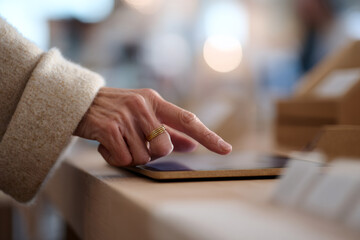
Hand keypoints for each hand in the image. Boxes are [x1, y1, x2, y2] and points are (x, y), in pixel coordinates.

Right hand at [74, 87, 231, 165]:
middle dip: (154, 153)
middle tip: (137, 143)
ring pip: (143, 157)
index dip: (208, 136)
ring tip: (120, 140)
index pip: (188, 119)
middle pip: (165, 148)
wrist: (79, 102)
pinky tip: (108, 144)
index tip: (226, 149)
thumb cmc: (117, 110)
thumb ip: (169, 129)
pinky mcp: (108, 128)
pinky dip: (116, 158)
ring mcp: (125, 116)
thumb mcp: (143, 113)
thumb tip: (192, 145)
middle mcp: (142, 105)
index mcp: (155, 100)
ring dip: (132, 156)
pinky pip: (123, 159)